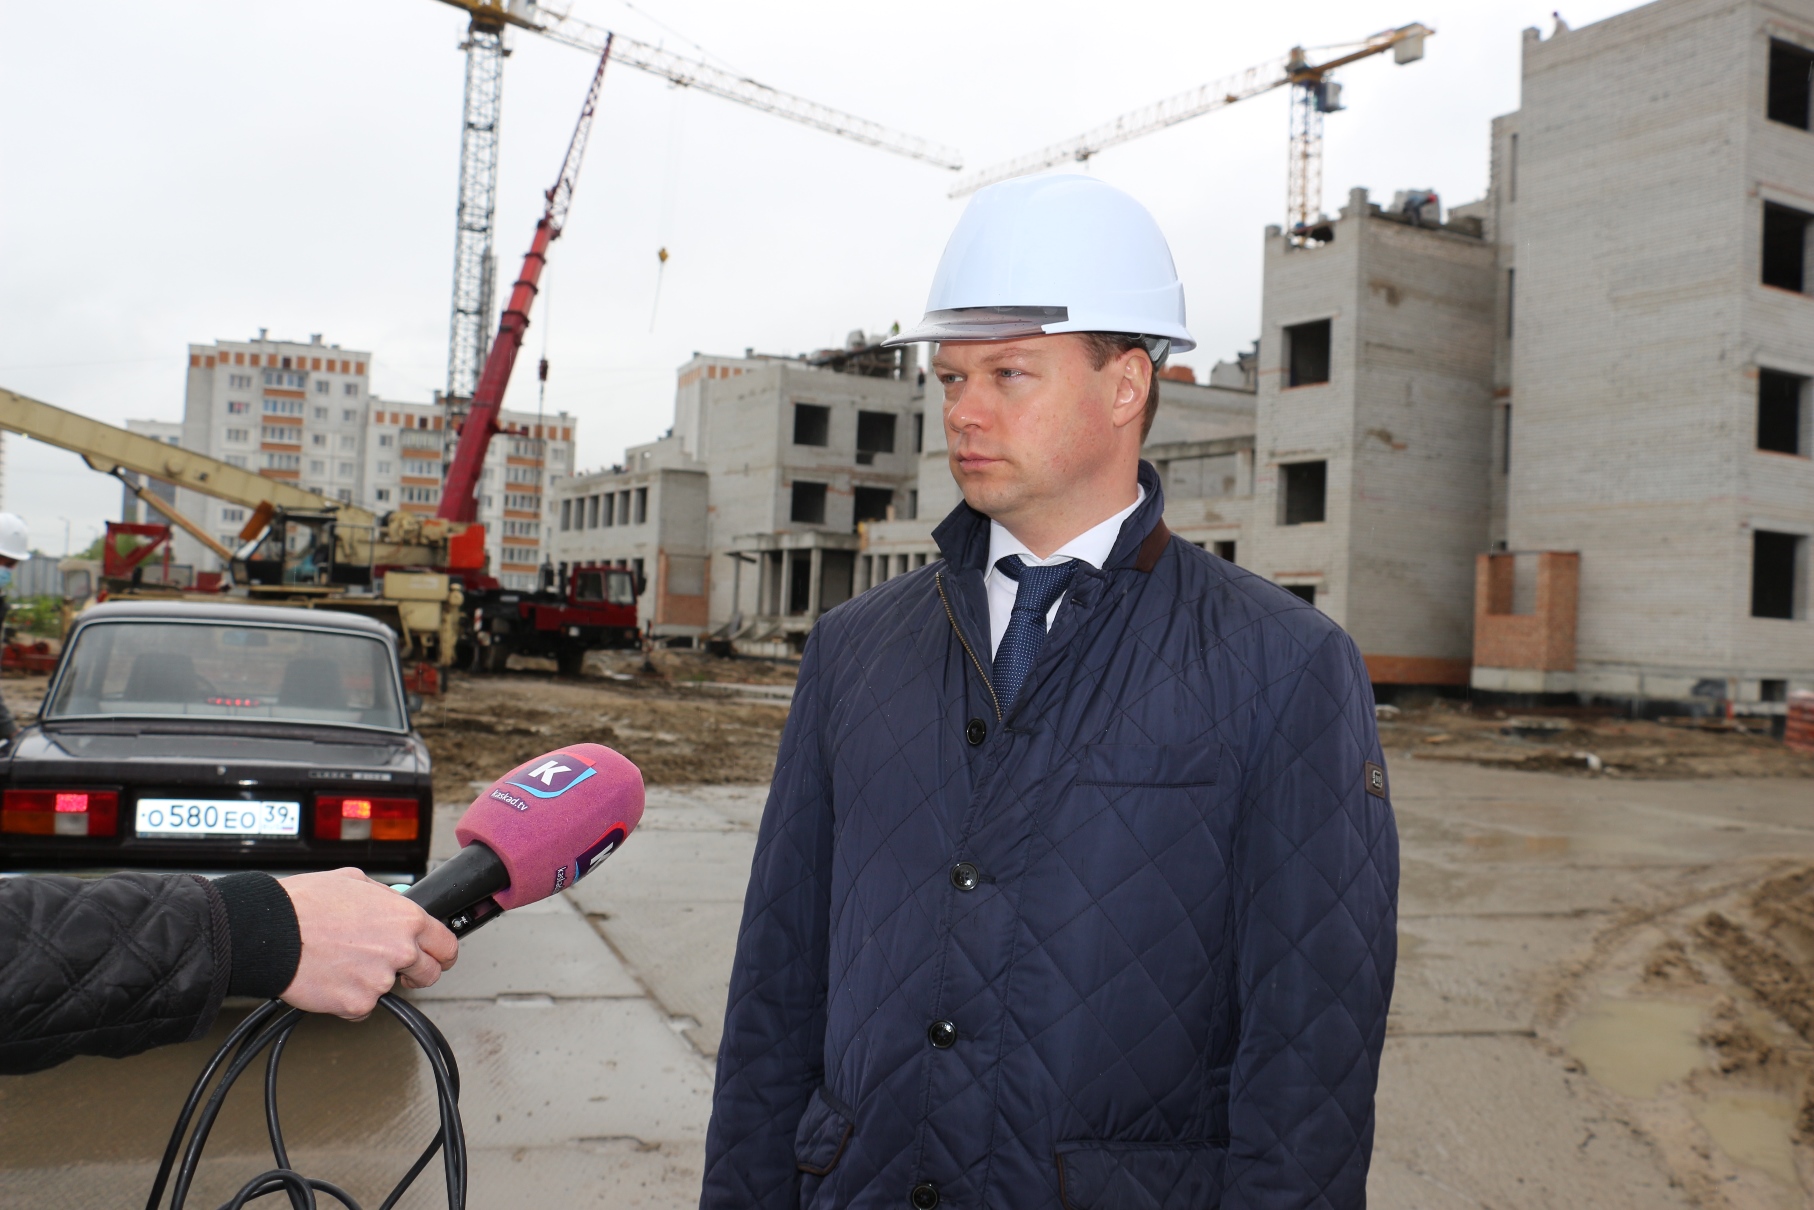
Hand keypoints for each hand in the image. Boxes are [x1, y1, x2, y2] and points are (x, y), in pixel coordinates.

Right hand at [277, 868, 459, 1018]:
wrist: (269, 932)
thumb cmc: (305, 904)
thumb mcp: (356, 882)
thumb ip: (386, 898)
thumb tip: (396, 903)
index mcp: (407, 919)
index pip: (446, 945)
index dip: (442, 953)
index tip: (438, 958)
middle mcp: (401, 950)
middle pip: (429, 974)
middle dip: (415, 973)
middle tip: (391, 967)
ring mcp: (380, 980)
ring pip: (389, 990)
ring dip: (372, 982)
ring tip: (342, 962)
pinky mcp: (357, 1004)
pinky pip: (362, 1008)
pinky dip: (348, 999)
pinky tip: (330, 978)